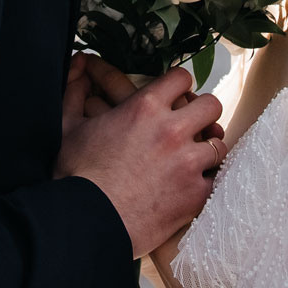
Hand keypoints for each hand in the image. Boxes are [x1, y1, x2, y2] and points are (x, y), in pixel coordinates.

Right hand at [55, 66, 225, 257]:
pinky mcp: (196, 194)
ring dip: (207, 149)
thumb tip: (76, 64)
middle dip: (203, 114)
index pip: (182, 78)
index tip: (175, 98)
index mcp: (145, 107)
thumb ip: (74, 90)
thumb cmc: (75, 175)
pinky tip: (192, 185)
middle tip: (191, 126)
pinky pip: (217, 179)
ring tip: (193, 159)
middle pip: (212, 105)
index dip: (179, 86)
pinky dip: (206, 182)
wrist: (87, 222)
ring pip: (219, 143)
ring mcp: (188, 162)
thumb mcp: (69, 126)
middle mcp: (173, 129)